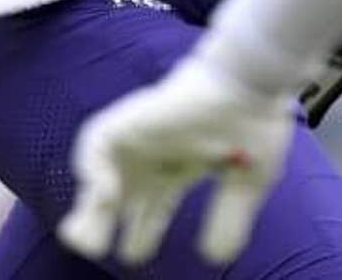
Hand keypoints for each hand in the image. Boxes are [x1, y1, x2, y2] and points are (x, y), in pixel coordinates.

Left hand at [59, 55, 295, 266]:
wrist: (250, 83)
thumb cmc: (254, 122)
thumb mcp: (246, 183)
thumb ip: (230, 219)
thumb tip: (215, 258)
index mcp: (182, 164)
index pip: (153, 204)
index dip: (142, 232)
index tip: (134, 256)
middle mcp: (156, 153)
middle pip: (120, 195)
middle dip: (102, 224)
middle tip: (95, 250)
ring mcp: (141, 136)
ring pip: (98, 175)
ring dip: (89, 207)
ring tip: (87, 241)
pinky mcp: (130, 119)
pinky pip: (93, 143)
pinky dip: (91, 169)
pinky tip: (108, 193)